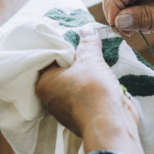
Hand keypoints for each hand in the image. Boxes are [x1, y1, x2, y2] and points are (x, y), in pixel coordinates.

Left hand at [35, 27, 145, 153]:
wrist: (111, 125)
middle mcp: (50, 97)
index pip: (47, 58)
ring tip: (95, 56)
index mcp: (43, 83)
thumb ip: (88, 42)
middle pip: (60, 70)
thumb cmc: (93, 90)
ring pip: (73, 83)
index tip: (71, 34)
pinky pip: (84, 94)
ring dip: (84, 72)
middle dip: (73, 58)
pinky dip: (91, 85)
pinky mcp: (82, 114)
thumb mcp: (91, 59)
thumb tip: (88, 28)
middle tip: (84, 42)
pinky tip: (101, 75)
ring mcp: (66, 108)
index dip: (60, 45)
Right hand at [102, 0, 153, 59]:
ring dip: (118, 15)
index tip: (116, 24)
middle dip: (114, 8)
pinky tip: (135, 31)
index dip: (114, 2)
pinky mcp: (148, 4)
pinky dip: (124, 20)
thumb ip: (147, 18)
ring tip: (130, 32)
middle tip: (123, 30)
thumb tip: (118, 19)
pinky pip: (126, 8)